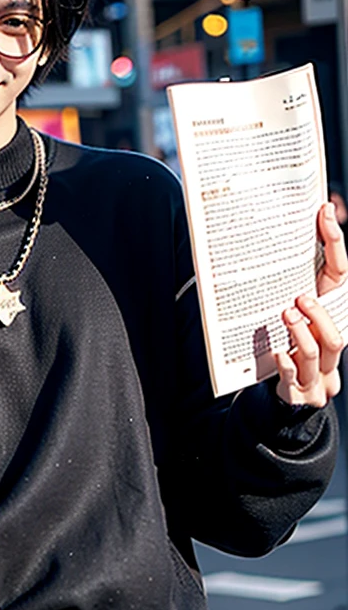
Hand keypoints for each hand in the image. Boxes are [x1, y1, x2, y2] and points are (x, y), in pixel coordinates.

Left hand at [275, 203, 346, 407]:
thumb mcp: (290, 312)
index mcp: (331, 317)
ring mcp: (319, 372)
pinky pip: (294, 377)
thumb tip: (269, 231)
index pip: (341, 277)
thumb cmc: (289, 346)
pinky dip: (285, 364)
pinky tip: (276, 352)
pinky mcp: (301, 391)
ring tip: (285, 317)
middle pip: (340, 325)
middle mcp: (331, 343)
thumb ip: (287, 280)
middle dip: (321, 311)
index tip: (322, 213)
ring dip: (303, 333)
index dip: (335, 244)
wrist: (288, 396)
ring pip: (322, 351)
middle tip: (298, 297)